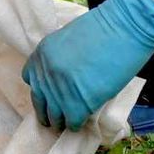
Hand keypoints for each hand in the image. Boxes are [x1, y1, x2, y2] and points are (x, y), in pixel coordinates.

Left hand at [21, 0, 153, 130]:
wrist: (123, 28)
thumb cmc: (103, 28)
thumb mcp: (67, 39)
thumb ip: (58, 58)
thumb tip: (62, 76)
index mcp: (41, 54)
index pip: (30, 79)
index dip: (41, 88)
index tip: (49, 94)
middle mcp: (45, 74)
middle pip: (39, 102)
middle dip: (47, 111)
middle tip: (54, 118)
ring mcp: (59, 91)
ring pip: (54, 116)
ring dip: (60, 121)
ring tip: (66, 124)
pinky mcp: (78, 104)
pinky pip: (72, 122)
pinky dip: (76, 124)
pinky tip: (82, 122)